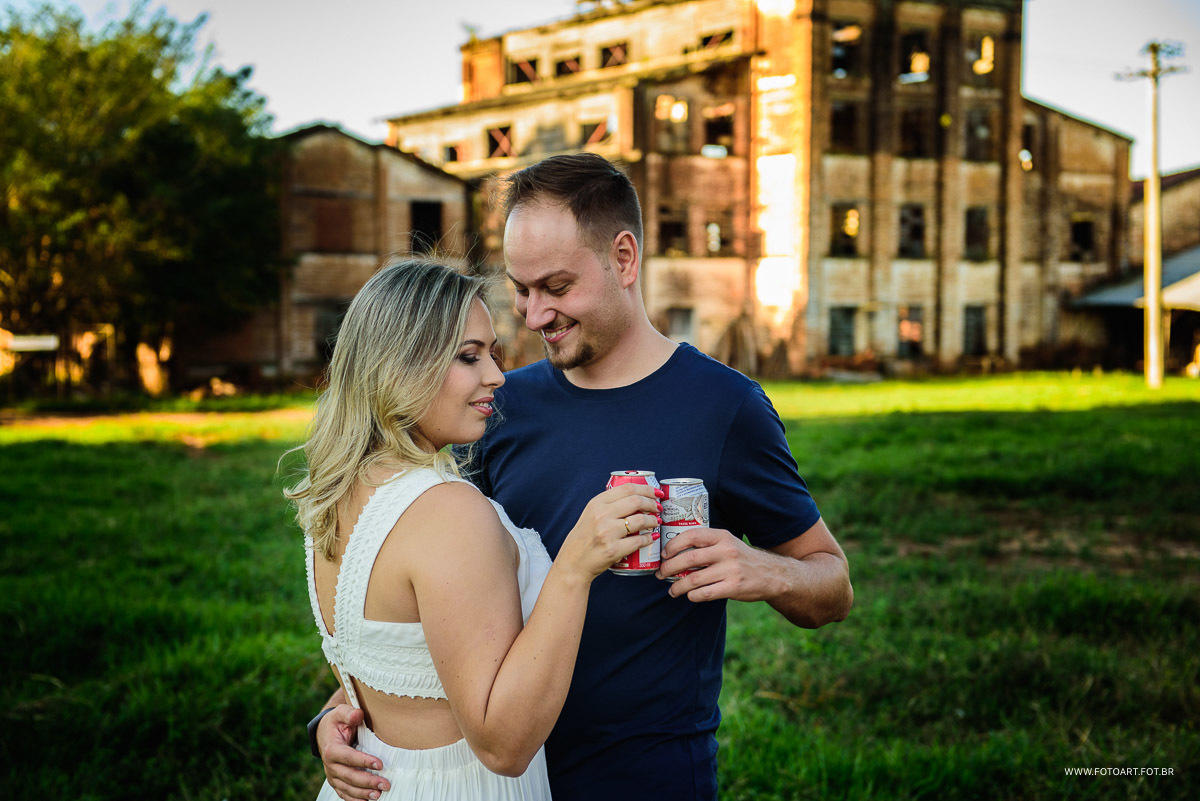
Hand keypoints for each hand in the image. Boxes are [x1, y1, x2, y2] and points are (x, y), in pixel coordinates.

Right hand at [318, 704, 390, 799]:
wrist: (324, 733)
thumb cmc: (336, 722)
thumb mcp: (341, 713)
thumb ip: (349, 713)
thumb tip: (358, 714)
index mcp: (331, 749)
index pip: (348, 757)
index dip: (364, 761)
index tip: (380, 764)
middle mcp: (330, 765)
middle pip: (349, 776)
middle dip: (368, 782)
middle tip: (385, 784)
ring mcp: (332, 775)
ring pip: (347, 788)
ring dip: (363, 794)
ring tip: (378, 794)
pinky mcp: (336, 781)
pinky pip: (344, 793)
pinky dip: (354, 799)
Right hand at [557, 483, 662, 579]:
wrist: (573, 563)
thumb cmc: (584, 539)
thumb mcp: (590, 515)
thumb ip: (608, 505)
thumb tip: (635, 497)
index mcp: (596, 503)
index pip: (627, 489)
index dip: (646, 489)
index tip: (656, 493)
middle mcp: (601, 515)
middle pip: (636, 501)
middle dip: (652, 504)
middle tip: (658, 508)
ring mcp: (607, 532)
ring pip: (640, 521)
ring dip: (653, 521)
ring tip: (656, 522)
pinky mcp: (613, 549)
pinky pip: (638, 541)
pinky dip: (648, 539)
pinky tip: (651, 537)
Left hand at [657, 527, 781, 601]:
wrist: (771, 574)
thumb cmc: (742, 558)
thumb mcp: (728, 542)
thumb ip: (706, 544)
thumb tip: (674, 552)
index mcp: (722, 536)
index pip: (692, 535)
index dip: (673, 545)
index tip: (664, 554)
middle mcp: (726, 551)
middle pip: (689, 559)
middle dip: (669, 568)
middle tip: (660, 574)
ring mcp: (730, 570)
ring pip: (694, 580)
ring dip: (678, 586)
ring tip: (672, 590)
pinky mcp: (733, 587)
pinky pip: (705, 593)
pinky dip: (693, 595)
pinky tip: (689, 595)